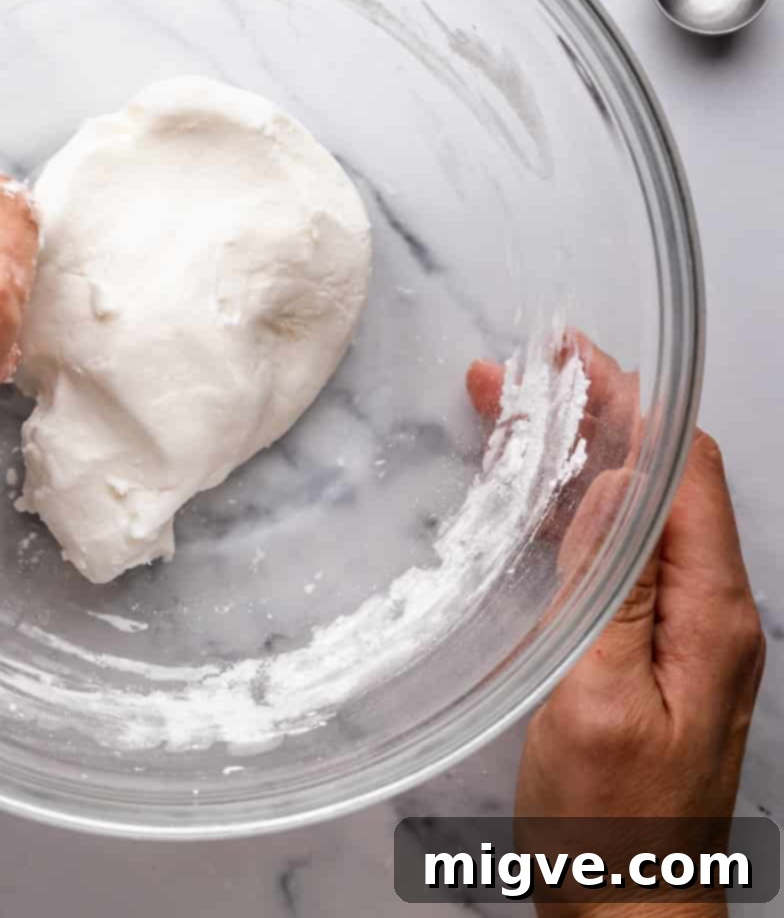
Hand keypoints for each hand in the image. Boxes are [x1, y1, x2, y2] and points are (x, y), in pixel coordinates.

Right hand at [467, 339, 764, 909]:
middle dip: (597, 415)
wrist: (626, 907)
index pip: (685, 472)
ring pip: (636, 509)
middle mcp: (710, 610)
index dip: (634, 404)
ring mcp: (684, 628)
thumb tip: (610, 488)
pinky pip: (621, 551)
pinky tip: (530, 497)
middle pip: (662, 479)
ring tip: (510, 417)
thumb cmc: (608, 821)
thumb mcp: (595, 700)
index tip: (575, 358)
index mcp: (711, 614)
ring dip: (578, 455)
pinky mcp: (652, 645)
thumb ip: (613, 590)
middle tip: (521, 376)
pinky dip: (574, 506)